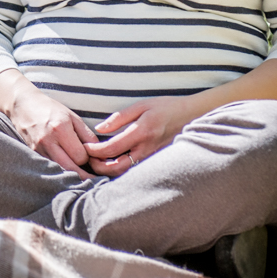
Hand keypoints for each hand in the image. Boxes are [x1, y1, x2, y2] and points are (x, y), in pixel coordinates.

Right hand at [0, 69, 96, 178]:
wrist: (23, 105)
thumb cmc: (51, 109)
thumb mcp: (73, 117)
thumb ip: (88, 136)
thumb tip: (100, 155)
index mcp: (61, 129)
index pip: (80, 156)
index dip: (88, 158)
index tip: (91, 156)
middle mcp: (48, 140)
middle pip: (70, 168)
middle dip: (82, 173)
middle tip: (92, 176)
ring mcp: (38, 149)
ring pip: (59, 171)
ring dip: (71, 174)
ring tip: (81, 174)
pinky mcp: (33, 153)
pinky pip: (50, 167)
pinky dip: (60, 170)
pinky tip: (66, 168)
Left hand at [83, 96, 201, 176]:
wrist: (192, 116)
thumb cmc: (166, 107)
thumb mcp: (141, 105)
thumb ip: (120, 118)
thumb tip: (100, 128)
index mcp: (141, 132)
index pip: (112, 149)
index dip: (94, 150)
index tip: (84, 147)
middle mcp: (146, 148)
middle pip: (117, 167)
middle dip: (98, 166)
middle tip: (87, 159)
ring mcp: (151, 157)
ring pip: (126, 171)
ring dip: (108, 170)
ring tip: (96, 161)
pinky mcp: (154, 160)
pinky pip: (134, 169)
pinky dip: (119, 168)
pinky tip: (111, 162)